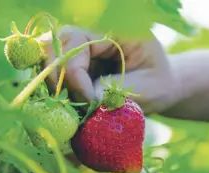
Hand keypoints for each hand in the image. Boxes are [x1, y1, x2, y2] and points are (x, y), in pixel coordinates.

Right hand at [38, 25, 176, 113]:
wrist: (157, 88)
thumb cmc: (158, 84)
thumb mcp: (147, 88)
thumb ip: (116, 90)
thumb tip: (88, 99)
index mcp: (114, 30)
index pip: (76, 43)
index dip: (75, 75)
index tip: (89, 102)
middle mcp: (93, 34)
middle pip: (55, 46)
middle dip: (60, 79)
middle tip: (77, 104)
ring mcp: (82, 50)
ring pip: (50, 60)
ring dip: (57, 86)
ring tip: (77, 105)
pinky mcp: (78, 65)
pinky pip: (56, 74)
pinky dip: (59, 90)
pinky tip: (73, 104)